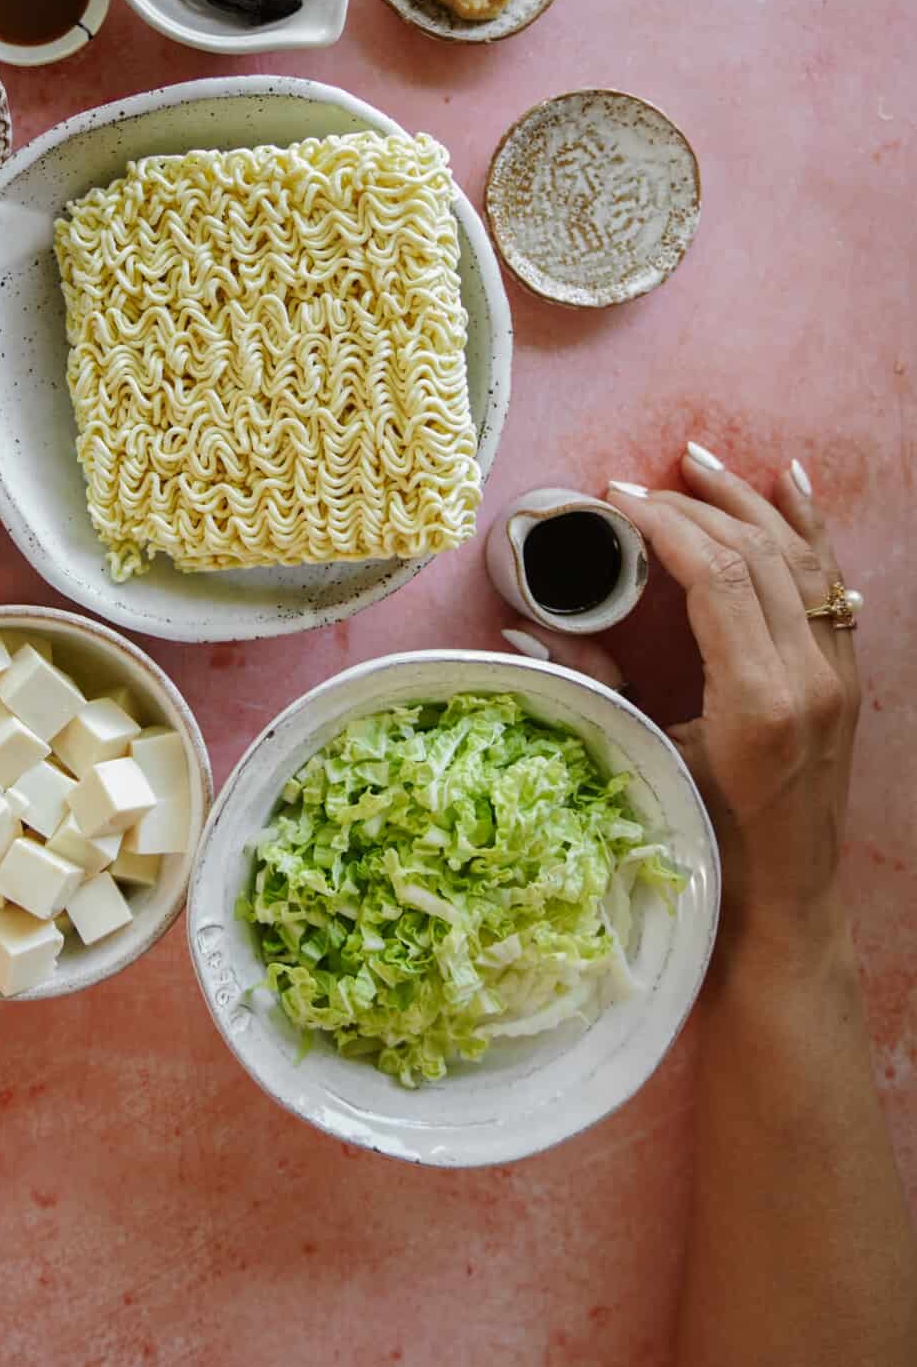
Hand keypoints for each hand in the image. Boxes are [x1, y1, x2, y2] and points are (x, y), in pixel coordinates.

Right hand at [502, 449, 858, 939]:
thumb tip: (524, 629)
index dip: (666, 526)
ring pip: (799, 559)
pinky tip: (790, 483)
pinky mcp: (842, 680)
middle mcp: (809, 678)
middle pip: (756, 556)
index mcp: (760, 700)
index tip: (617, 499)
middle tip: (636, 486)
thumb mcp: (644, 763)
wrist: (782, 905)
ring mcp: (834, 676)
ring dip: (748, 502)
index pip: (719, 577)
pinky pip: (830, 584)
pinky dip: (811, 527)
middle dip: (693, 507)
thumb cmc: (705, 847)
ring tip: (698, 461)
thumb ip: (594, 688)